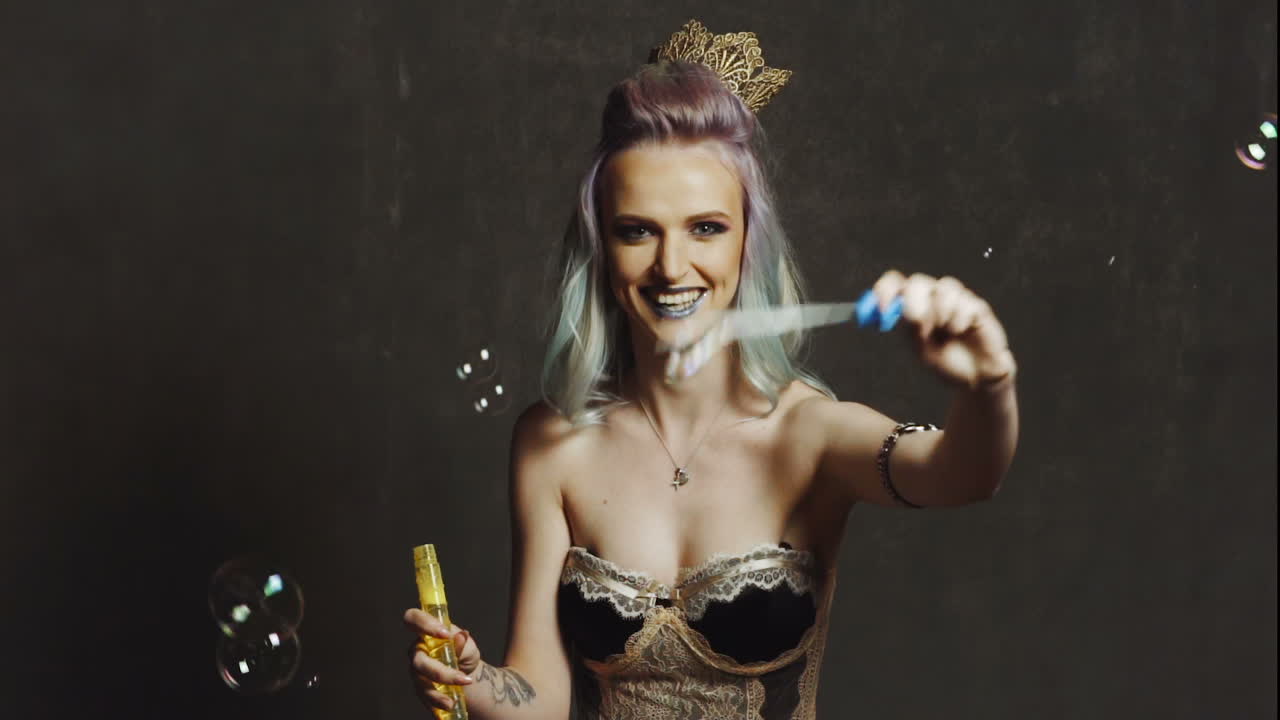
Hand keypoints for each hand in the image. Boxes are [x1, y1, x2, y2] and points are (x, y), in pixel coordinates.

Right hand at [404, 608, 480, 711]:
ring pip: (421, 681)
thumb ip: (463, 643)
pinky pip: (424, 696)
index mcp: (427, 633)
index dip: (424, 624)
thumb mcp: (469, 647)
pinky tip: (449, 704)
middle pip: (418, 660)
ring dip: (438, 692)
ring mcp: (417, 671)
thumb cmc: (464, 655)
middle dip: (439, 671)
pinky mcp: (420, 688)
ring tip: (454, 700)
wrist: (467, 676)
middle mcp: (418, 651)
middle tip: (461, 679)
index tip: (444, 634)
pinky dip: (436, 702)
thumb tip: (460, 636)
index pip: (414, 619)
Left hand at [871, 270, 1015, 389]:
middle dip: (915, 304)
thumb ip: (910, 329)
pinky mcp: (975, 304)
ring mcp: (955, 299)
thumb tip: (897, 311)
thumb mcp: (921, 349)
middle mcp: (932, 298)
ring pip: (943, 288)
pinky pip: (964, 303)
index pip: (894, 284)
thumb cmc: (947, 362)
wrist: (976, 377)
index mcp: (912, 307)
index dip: (885, 291)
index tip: (882, 309)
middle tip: (920, 327)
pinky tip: (962, 332)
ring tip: (947, 333)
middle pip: (918, 282)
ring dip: (941, 313)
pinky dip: (959, 320)